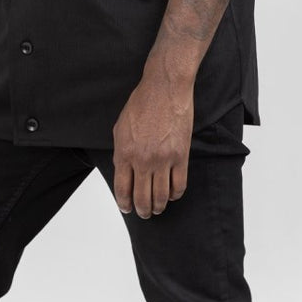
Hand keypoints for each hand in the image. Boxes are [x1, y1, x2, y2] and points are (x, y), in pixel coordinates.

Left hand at [112, 75, 193, 218]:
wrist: (164, 88)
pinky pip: (179, 186)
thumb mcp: (121, 127)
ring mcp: (163, 159)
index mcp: (124, 152)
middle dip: (142, 210)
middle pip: (142, 199)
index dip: (125, 204)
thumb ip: (121, 152)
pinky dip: (175, 195)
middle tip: (144, 212)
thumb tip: (123, 172)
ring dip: (159, 207)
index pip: (122, 190)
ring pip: (161, 197)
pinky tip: (172, 194)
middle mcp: (142, 160)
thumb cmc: (142, 103)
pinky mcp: (181, 156)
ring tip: (158, 207)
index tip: (127, 208)